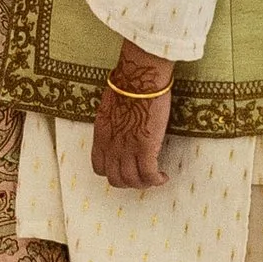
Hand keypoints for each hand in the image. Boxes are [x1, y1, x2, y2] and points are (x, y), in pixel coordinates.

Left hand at [92, 45, 173, 189]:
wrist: (138, 78)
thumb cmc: (127, 85)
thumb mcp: (109, 108)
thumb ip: (111, 125)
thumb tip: (120, 128)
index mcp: (100, 136)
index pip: (99, 167)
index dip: (112, 172)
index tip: (124, 169)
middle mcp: (111, 146)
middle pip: (116, 179)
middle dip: (129, 182)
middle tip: (141, 176)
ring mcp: (127, 149)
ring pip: (132, 180)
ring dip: (144, 183)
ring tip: (154, 177)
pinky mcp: (145, 147)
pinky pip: (149, 174)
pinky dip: (156, 179)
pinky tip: (163, 176)